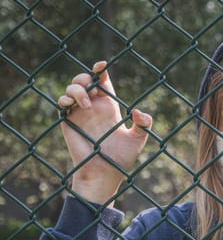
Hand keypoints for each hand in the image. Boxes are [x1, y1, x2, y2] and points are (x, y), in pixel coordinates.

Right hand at [58, 61, 151, 204]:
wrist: (105, 174)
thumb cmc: (121, 158)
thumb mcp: (138, 139)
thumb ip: (144, 124)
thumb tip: (138, 112)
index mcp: (109, 107)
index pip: (103, 82)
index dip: (100, 70)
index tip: (102, 64)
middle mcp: (93, 107)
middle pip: (84, 80)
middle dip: (86, 76)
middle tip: (92, 86)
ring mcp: (79, 113)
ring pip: (72, 88)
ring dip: (77, 89)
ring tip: (86, 103)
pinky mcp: (69, 122)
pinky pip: (61, 103)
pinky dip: (65, 99)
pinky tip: (72, 104)